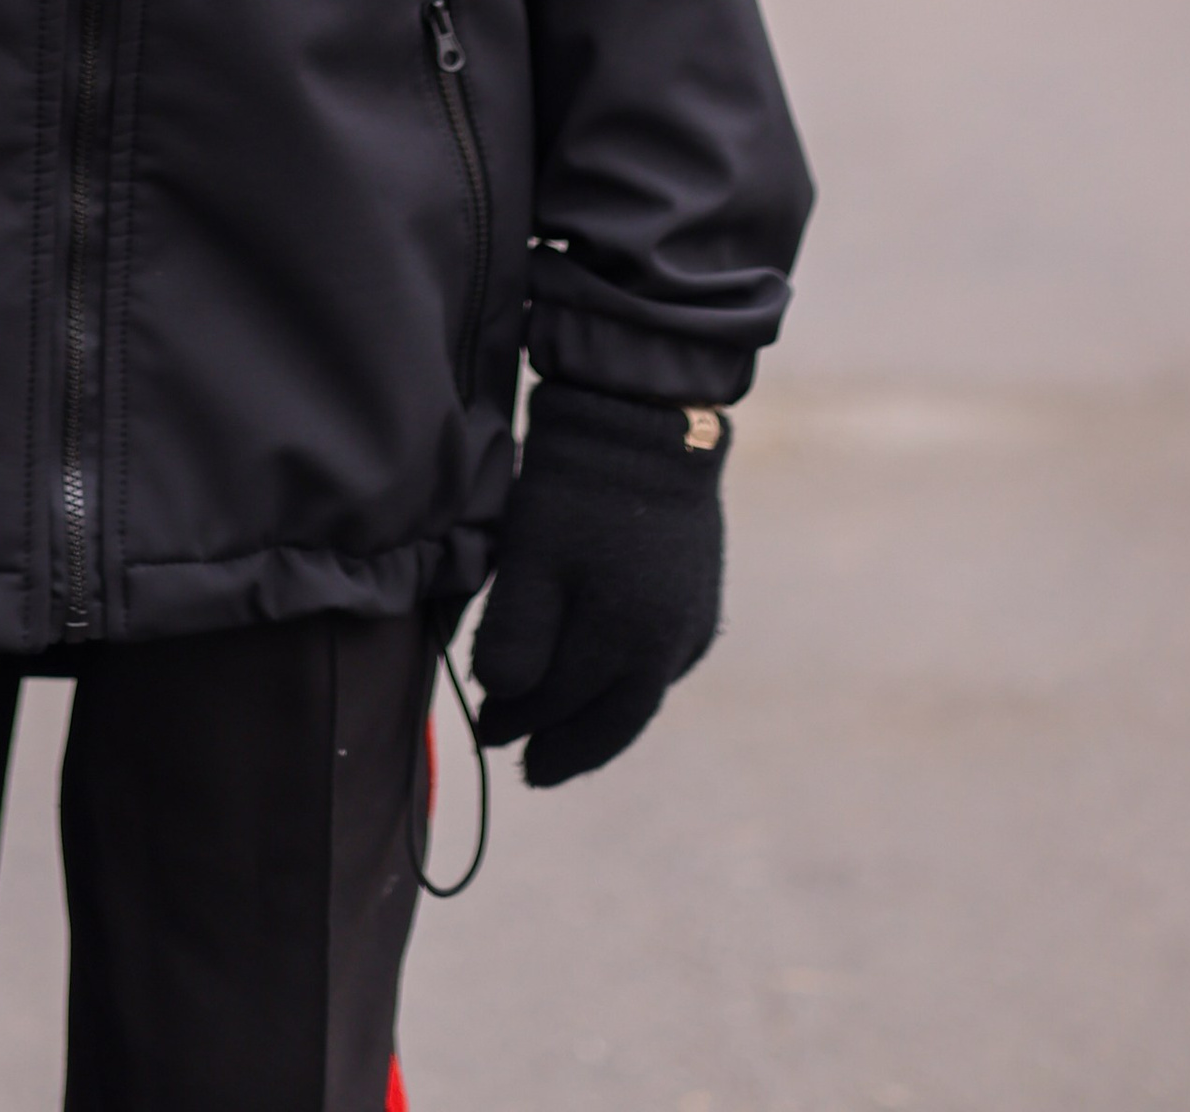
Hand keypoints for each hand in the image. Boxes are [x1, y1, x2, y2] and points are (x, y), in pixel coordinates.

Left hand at [469, 380, 726, 786]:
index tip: (487, 734)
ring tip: (560, 733)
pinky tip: (604, 684)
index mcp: (629, 641)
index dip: (521, 723)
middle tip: (529, 767)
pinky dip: (626, 685)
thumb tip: (504, 698)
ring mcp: (693, 624)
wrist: (644, 421)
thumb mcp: (528, 559)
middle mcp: (671, 646)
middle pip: (613, 719)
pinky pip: (661, 666)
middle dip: (567, 746)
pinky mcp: (702, 601)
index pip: (563, 705)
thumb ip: (515, 638)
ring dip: (599, 718)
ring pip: (640, 695)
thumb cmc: (575, 490)